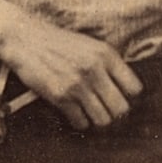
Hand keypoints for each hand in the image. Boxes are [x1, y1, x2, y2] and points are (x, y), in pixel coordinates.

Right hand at [2, 14, 142, 130]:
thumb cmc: (59, 42)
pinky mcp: (60, 97)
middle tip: (107, 109)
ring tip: (92, 112)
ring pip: (103, 120)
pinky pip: (81, 123)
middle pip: (121, 109)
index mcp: (106, 54)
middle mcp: (95, 69)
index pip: (134, 88)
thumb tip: (125, 87)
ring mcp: (78, 84)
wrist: (27, 40)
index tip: (121, 97)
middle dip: (116, 113)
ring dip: (98, 120)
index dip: (129, 97)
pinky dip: (80, 122)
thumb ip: (108, 63)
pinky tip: (76, 112)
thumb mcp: (90, 45)